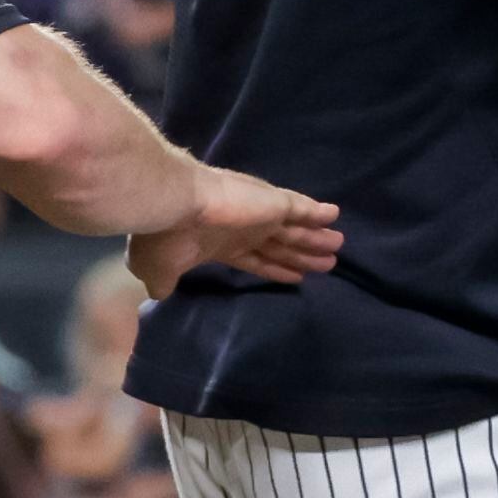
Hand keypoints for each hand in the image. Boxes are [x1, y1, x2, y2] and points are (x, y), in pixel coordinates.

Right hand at [129, 166, 343, 297]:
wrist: (172, 206)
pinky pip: (304, 208)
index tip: (297, 276)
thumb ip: (166, 282)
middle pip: (282, 245)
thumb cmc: (165, 238)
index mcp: (221, 244)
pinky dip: (319, 212)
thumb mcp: (159, 269)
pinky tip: (334, 216)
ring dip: (317, 238)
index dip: (277, 267)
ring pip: (297, 230)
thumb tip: (159, 294)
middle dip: (303, 255)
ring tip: (338, 246)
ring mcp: (261, 215)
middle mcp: (245, 229)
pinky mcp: (274, 203)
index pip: (257, 259)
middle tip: (329, 264)